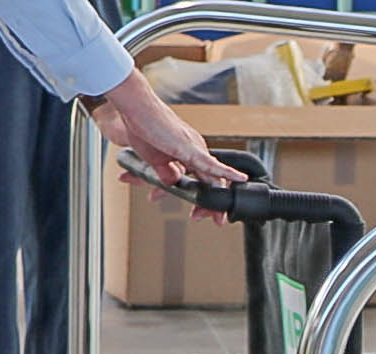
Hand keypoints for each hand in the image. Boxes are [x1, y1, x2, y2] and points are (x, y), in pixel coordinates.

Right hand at [90, 70, 247, 213]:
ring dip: (213, 200)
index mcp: (189, 153)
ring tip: (218, 217)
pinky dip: (226, 173)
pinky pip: (211, 163)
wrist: (136, 109)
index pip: (202, 179)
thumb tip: (173, 184)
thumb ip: (165, 173)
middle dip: (211, 205)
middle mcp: (196, 150)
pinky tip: (239, 179)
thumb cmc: (142, 128)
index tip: (203, 213)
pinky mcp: (190, 147)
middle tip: (216, 221)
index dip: (205, 198)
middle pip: (210, 181)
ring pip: (212, 178)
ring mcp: (195, 148)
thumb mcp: (154, 160)